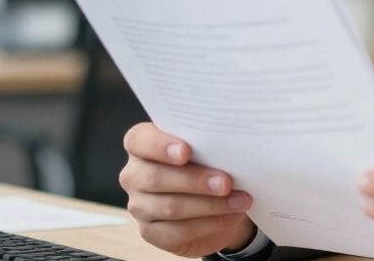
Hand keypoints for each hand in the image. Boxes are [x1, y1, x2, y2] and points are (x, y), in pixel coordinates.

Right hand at [119, 123, 257, 256]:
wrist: (213, 201)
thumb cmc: (208, 164)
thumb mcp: (207, 147)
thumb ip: (207, 143)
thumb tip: (230, 144)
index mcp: (142, 144)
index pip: (139, 140)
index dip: (160, 146)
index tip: (185, 151)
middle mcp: (134, 174)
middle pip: (156, 177)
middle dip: (195, 180)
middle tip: (226, 182)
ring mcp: (139, 205)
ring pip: (170, 207)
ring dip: (209, 204)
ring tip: (239, 200)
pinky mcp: (150, 232)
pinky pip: (177, 231)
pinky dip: (208, 224)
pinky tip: (229, 217)